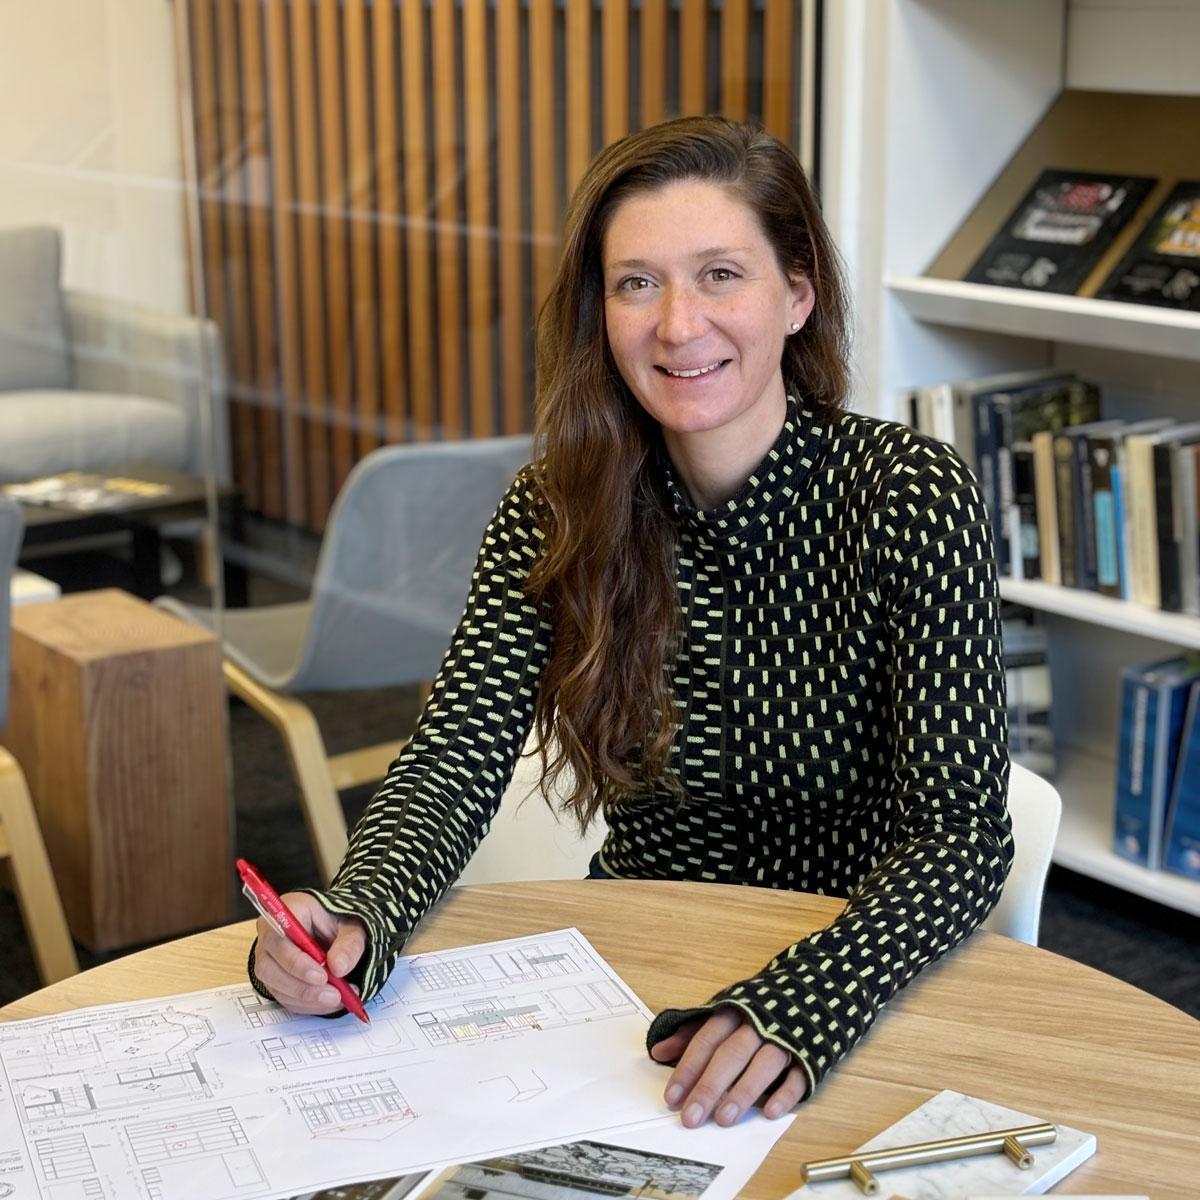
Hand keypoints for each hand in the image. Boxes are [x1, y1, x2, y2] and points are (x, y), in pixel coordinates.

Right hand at [252, 892, 367, 1015]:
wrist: (336, 929)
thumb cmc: (339, 921)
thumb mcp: (352, 926)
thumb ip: (349, 944)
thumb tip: (339, 967)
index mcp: (289, 911)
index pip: (278, 938)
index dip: (296, 962)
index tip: (322, 976)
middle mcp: (271, 935)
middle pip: (270, 966)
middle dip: (302, 986)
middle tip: (333, 995)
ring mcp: (269, 958)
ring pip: (275, 986)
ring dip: (306, 998)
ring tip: (336, 999)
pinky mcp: (275, 978)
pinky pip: (284, 997)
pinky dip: (307, 1004)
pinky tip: (328, 1002)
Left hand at [650, 1007, 808, 1126]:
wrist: (810, 991)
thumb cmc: (757, 1010)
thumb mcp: (721, 1015)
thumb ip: (690, 1033)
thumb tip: (657, 1050)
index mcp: (733, 1012)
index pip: (705, 1041)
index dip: (688, 1068)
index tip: (671, 1098)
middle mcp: (757, 1023)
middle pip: (730, 1055)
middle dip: (710, 1087)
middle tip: (691, 1116)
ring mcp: (785, 1037)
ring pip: (763, 1064)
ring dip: (743, 1092)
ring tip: (723, 1119)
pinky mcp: (808, 1052)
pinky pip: (797, 1074)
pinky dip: (785, 1093)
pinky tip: (769, 1112)